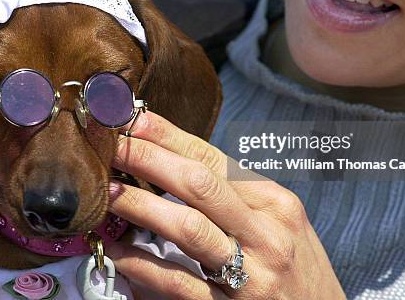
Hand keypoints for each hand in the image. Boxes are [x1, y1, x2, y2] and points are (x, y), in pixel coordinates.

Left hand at [106, 111, 345, 299]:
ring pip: (187, 227)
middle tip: (113, 146)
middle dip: (150, 160)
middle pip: (199, 184)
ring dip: (141, 205)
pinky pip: (179, 283)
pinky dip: (143, 264)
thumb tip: (177, 163)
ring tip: (108, 191)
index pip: (214, 159)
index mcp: (275, 202)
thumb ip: (236, 195)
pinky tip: (119, 249)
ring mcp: (252, 273)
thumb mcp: (279, 222)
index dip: (170, 138)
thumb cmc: (296, 268)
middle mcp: (267, 231)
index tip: (134, 120)